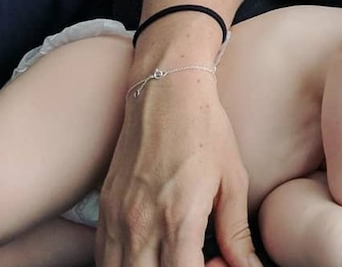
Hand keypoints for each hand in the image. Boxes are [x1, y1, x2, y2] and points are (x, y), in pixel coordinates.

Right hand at [95, 83, 261, 266]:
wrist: (166, 91)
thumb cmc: (205, 131)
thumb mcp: (233, 181)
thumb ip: (235, 233)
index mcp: (178, 219)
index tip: (219, 263)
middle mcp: (141, 224)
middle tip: (202, 260)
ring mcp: (117, 218)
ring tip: (180, 255)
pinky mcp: (105, 210)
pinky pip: (107, 257)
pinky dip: (128, 263)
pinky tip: (153, 252)